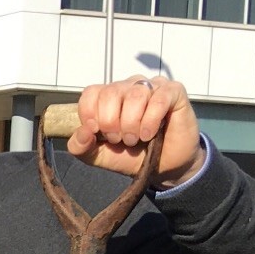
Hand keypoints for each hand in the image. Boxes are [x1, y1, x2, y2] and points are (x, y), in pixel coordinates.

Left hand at [66, 76, 203, 188]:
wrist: (162, 167)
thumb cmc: (130, 155)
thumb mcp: (98, 156)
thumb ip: (80, 146)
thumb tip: (83, 131)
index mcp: (107, 97)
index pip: (91, 92)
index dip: (90, 114)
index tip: (98, 132)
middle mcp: (129, 87)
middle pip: (111, 93)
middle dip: (111, 122)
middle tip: (119, 139)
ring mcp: (152, 86)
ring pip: (135, 95)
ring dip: (132, 123)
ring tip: (135, 139)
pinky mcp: (174, 92)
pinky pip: (159, 99)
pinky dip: (150, 120)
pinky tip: (149, 134)